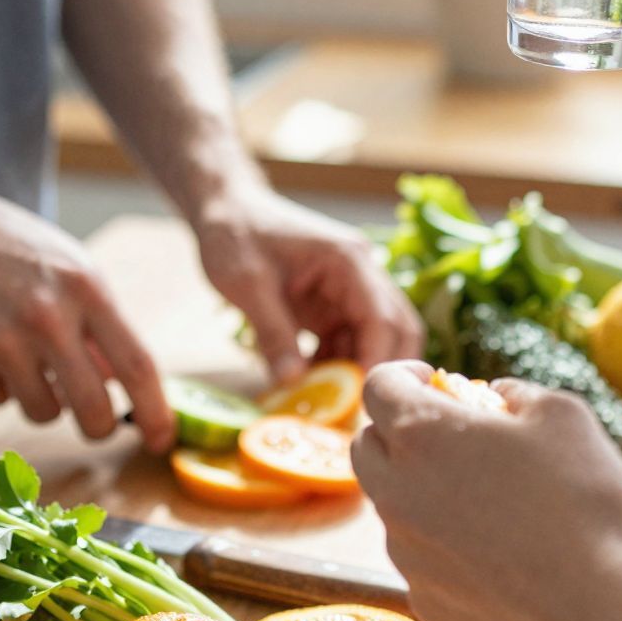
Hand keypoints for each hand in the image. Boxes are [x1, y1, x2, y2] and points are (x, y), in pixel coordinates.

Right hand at [0, 176, 174, 448]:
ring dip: (39, 397)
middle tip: (94, 420)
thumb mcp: (65, 264)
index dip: (157, 413)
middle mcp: (47, 316)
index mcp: (85, 287)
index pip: (138, 366)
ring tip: (19, 353)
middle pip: (95, 410)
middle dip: (99, 426)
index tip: (162, 441)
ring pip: (45, 412)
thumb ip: (98, 322)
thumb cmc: (0, 243)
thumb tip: (125, 383)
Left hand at [192, 188, 423, 382]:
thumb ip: (273, 333)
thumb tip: (294, 383)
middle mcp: (361, 275)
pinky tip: (309, 385)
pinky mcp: (333, 305)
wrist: (224, 208)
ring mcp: (349, 291)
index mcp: (348, 261)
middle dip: (380, 371)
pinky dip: (335, 367)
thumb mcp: (247, 284)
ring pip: (375, 341)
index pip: (383, 318)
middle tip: (354, 411)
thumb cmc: (234, 234)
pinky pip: (348, 342)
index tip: (359, 401)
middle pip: (397, 330)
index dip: (377, 362)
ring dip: (355, 373)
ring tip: (324, 403)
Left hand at [352, 362, 621, 620]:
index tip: (433, 381)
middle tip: (449, 435)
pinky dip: (441, 543)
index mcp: (422, 434)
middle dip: (397, 431)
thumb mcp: (563, 416)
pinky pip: (418, 556)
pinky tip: (495, 552)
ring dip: (420, 489)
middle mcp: (396, 491)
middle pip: (366, 447)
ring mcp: (404, 552)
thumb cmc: (585, 501)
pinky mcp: (422, 597)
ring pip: (391, 504)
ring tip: (484, 498)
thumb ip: (517, 394)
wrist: (598, 610)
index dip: (403, 376)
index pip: (379, 386)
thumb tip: (497, 398)